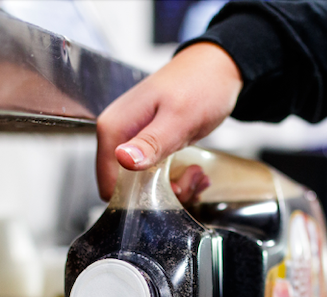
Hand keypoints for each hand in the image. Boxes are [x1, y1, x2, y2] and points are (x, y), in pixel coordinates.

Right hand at [96, 42, 242, 200]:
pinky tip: (194, 171)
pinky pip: (156, 175)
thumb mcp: (179, 118)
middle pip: (127, 190)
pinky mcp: (148, 146)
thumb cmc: (199, 85)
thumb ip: (151, 142)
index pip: (109, 186)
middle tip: (189, 181)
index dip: (139, 198)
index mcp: (114, 129)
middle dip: (161, 194)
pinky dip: (178, 180)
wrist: (217, 68)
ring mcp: (133, 141)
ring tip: (196, 174)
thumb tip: (123, 159)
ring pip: (145, 186)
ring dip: (175, 188)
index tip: (169, 191)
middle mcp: (118, 137)